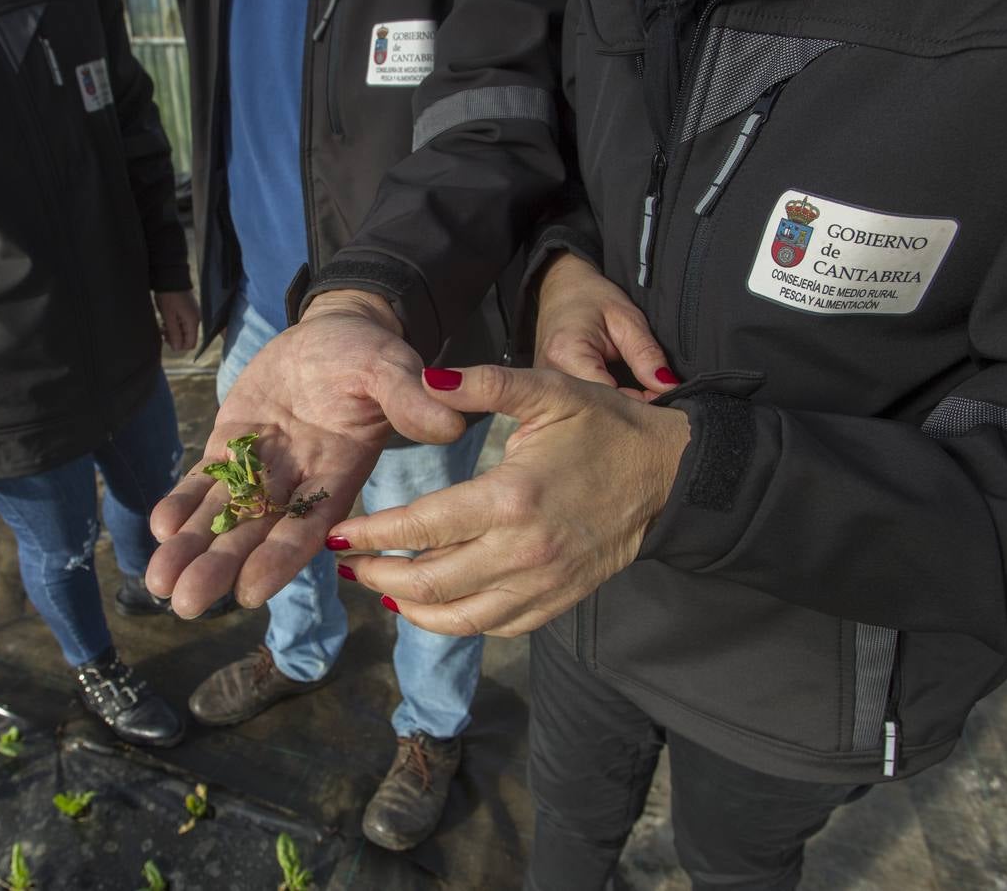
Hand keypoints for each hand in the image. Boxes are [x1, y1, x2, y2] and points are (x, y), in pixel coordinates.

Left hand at [146, 290, 466, 616]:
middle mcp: (297, 485)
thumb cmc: (369, 355)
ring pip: (222, 516)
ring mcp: (262, 468)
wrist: (334, 332)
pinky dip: (182, 502)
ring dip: (191, 548)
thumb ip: (410, 399)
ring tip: (158, 581)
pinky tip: (159, 526)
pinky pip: (204, 481)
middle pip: (255, 535)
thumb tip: (450, 424)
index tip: (250, 592)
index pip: (308, 528)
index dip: (279, 560)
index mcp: (338, 477)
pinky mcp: (232, 445)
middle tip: (183, 604)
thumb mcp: (391, 368)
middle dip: (218, 568)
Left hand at [155, 290, 199, 351]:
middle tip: (162, 332)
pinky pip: (183, 324)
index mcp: (193, 322)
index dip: (178, 345)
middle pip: (187, 338)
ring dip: (173, 332)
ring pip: (184, 331)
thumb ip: (174, 333)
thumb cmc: (169, 296)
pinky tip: (166, 320)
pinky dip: (175, 325)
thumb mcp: (169, 316)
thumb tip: (177, 348)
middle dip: (175, 339)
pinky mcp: (188, 310)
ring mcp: (193, 314)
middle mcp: (196, 320)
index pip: (190, 344)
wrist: (170, 277)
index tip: (166, 339)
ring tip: (162, 326)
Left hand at [327, 365, 689, 636]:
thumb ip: (484, 384)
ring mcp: (541, 584)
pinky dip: (454, 623)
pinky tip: (428, 607)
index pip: (421, 528)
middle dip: (377, 576)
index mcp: (511, 498)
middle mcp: (522, 552)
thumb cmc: (605, 427)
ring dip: (408, 608)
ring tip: (378, 588)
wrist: (668, 475)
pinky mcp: (557, 602)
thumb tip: (427, 380)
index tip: (338, 535)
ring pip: (458, 618)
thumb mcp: (548, 390)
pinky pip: (494, 627)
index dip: (372, 535)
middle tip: (347, 563)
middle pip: (429, 583)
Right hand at [535, 252, 677, 398]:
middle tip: (655, 400)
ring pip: (587, 413)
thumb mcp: (626, 319)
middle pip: (595, 409)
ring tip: (637, 398)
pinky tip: (619, 401)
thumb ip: (646, 354)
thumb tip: (668, 386)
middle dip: (629, 411)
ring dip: (615, 410)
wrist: (560, 289)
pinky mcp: (549, 394)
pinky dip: (603, 407)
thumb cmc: (591, 298)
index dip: (639, 402)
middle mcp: (549, 377)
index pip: (607, 396)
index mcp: (566, 354)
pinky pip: (580, 408)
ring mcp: (546, 388)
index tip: (663, 397)